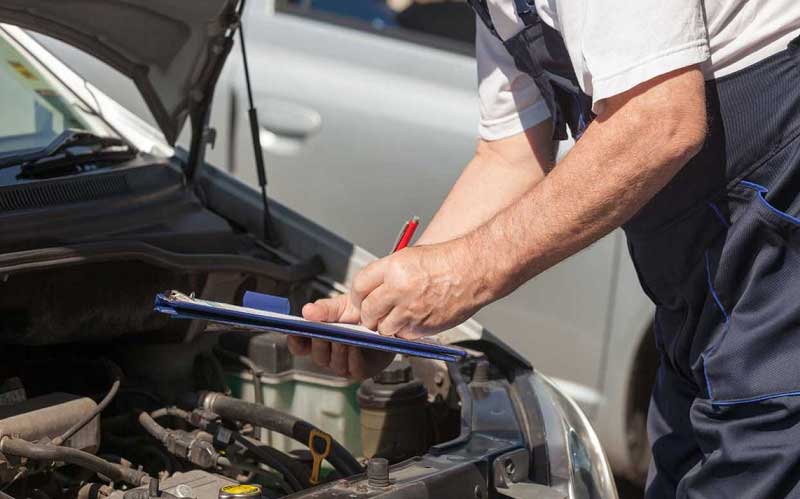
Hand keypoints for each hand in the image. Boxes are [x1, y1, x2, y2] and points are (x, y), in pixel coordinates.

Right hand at [287, 294, 394, 379]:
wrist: (385, 317)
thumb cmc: (359, 312)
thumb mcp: (340, 306)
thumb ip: (324, 309)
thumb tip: (306, 311)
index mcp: (318, 340)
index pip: (299, 346)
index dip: (295, 342)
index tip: (293, 332)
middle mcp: (329, 355)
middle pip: (318, 356)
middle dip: (319, 343)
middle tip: (322, 331)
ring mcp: (344, 364)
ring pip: (335, 363)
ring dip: (338, 350)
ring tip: (341, 337)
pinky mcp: (361, 370)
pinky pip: (354, 368)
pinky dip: (354, 357)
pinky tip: (355, 345)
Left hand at [353, 240, 487, 338]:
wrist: (473, 270)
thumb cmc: (446, 261)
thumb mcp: (408, 257)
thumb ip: (386, 275)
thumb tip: (369, 292)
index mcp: (393, 268)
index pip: (359, 286)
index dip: (358, 295)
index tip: (361, 299)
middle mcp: (399, 289)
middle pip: (367, 311)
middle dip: (368, 314)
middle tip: (375, 312)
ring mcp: (411, 310)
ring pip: (382, 328)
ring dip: (385, 325)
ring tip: (396, 315)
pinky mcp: (423, 326)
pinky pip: (402, 335)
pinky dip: (404, 331)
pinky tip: (413, 319)